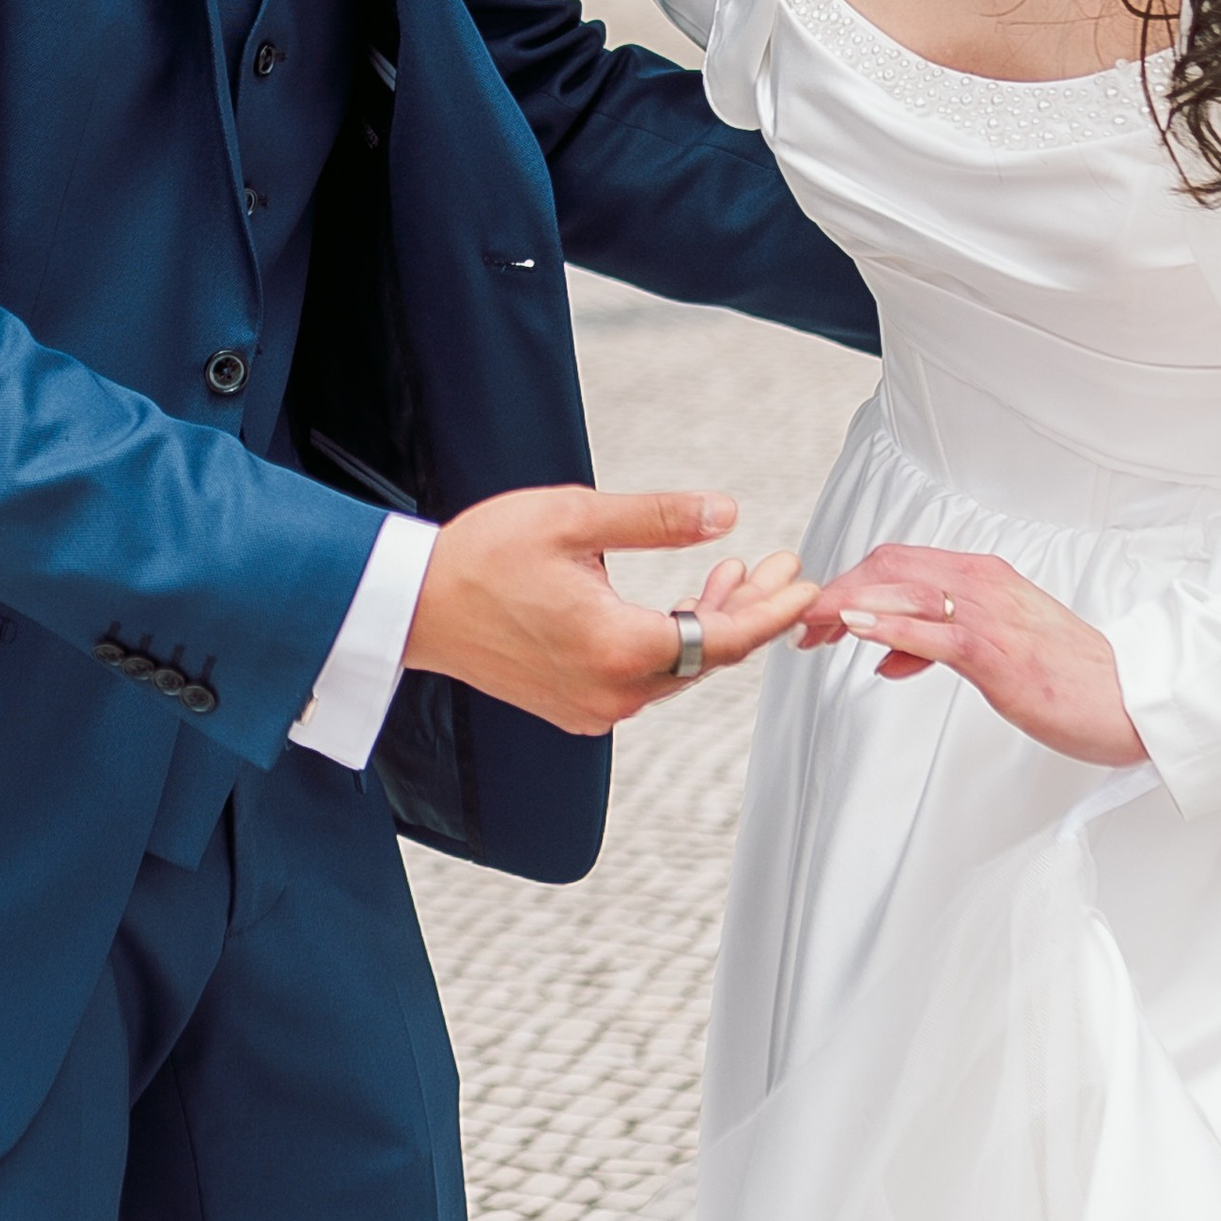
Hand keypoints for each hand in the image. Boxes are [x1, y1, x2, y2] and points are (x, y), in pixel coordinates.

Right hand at [407, 485, 811, 734]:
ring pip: (679, 667)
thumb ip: (657, 519)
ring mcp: (593, 706)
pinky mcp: (575, 706)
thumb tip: (725, 513)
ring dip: (712, 622)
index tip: (806, 584)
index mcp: (618, 648)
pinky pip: (646, 677)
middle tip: (781, 566)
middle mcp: (612, 691)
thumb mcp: (574, 518)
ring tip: (738, 574)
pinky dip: (674, 641)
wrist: (413, 606)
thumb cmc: (481, 557)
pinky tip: (683, 603)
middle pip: (709, 656)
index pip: (724, 638)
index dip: (774, 611)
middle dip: (751, 609)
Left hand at [797, 543, 1146, 767]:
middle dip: (837, 591)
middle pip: (889, 567)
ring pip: (901, 590)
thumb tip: (885, 657)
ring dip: (846, 605)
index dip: (851, 583)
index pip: (899, 562)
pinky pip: (931, 631)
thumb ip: (940, 644)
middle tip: (803, 626)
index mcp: (984, 576)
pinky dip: (886, 625)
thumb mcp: (997, 652)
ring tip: (810, 626)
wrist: (1131, 700)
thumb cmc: (1068, 678)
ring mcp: (989, 614)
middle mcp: (983, 583)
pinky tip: (854, 629)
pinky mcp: (996, 651)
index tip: (820, 614)